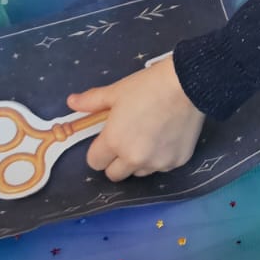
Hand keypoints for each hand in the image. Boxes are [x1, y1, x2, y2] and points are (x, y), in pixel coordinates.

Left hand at [77, 54, 205, 180]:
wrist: (188, 85)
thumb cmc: (148, 86)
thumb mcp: (116, 91)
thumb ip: (91, 101)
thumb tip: (71, 102)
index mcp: (114, 142)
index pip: (95, 163)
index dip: (99, 151)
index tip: (107, 139)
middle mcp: (134, 159)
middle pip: (114, 175)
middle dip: (116, 161)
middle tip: (126, 140)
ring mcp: (158, 163)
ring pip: (139, 172)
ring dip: (138, 161)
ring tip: (149, 137)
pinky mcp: (178, 162)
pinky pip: (162, 166)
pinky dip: (161, 157)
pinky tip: (167, 136)